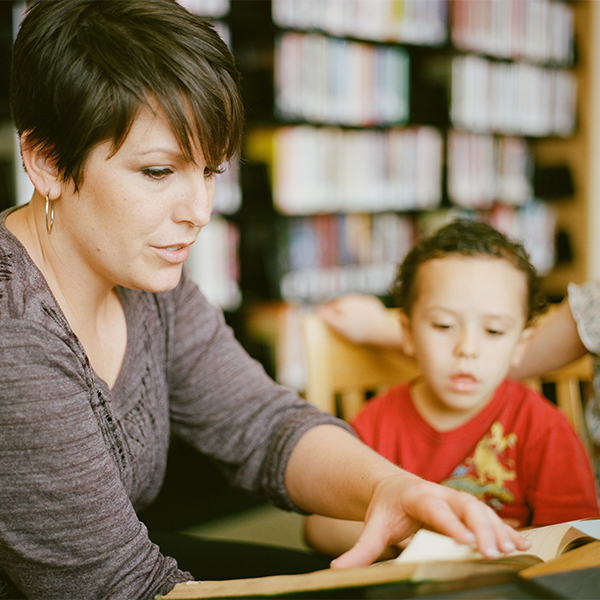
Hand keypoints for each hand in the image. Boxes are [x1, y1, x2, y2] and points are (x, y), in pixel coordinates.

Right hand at [316, 294, 401, 346]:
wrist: (380, 331)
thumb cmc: (358, 331)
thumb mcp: (339, 326)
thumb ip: (327, 317)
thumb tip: (316, 309)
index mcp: (342, 302)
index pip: (329, 306)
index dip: (325, 313)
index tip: (325, 321)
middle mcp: (353, 297)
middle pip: (340, 304)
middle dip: (337, 310)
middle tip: (337, 322)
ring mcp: (364, 300)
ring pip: (352, 304)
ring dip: (349, 310)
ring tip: (349, 322)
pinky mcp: (373, 304)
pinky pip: (363, 306)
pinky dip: (360, 311)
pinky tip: (361, 319)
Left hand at [330, 474, 529, 568]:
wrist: (394, 487)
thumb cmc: (386, 509)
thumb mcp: (373, 527)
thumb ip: (360, 550)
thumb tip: (336, 571)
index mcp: (417, 496)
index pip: (435, 509)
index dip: (451, 524)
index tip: (465, 542)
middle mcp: (440, 493)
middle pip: (466, 506)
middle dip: (481, 528)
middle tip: (493, 554)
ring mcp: (456, 499)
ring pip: (483, 511)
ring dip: (499, 530)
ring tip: (514, 552)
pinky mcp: (467, 509)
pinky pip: (491, 517)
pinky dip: (507, 531)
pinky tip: (523, 547)